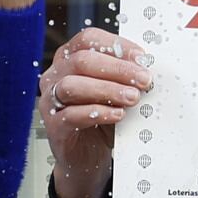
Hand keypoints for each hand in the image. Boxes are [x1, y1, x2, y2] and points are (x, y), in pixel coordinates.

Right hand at [42, 28, 151, 197]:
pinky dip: (96, 112)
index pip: (88, 39)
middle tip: (144, 80)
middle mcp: (55, 76)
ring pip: (73, 85)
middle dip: (118, 69)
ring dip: (107, 89)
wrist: (87, 158)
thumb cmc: (100, 120)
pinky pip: (70, 115)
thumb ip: (124, 78)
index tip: (142, 57)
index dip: (116, 45)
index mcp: (69, 59)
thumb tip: (147, 67)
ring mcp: (50, 100)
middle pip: (82, 61)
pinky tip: (117, 114)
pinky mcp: (53, 126)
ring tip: (133, 98)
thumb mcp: (115, 93)